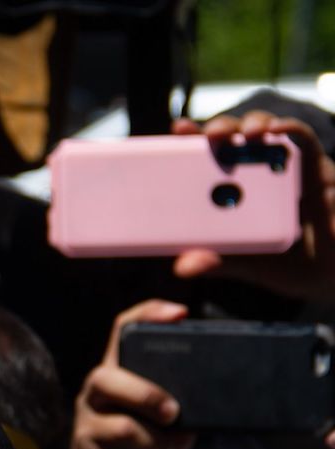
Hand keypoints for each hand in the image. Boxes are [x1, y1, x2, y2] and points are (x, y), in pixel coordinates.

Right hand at [61, 300, 195, 448]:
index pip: (122, 329)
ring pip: (123, 428)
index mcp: (115, 371)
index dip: (148, 315)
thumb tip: (212, 395)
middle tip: (173, 413)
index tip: (180, 313)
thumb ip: (173, 395)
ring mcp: (86, 422)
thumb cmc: (140, 439)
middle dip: (145, 395)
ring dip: (159, 444)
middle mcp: (94, 392)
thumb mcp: (156, 411)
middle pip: (107, 378)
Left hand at [172, 112, 334, 302]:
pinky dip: (289, 130)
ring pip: (265, 130)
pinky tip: (276, 131)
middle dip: (220, 128)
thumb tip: (184, 267)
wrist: (328, 272)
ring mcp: (284, 166)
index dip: (192, 140)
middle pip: (233, 137)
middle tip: (209, 133)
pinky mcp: (315, 165)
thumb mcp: (244, 263)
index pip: (206, 156)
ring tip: (243, 133)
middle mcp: (254, 172)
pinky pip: (303, 139)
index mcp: (229, 189)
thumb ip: (216, 260)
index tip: (180, 128)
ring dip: (252, 124)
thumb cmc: (282, 263)